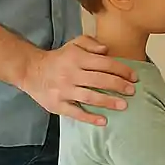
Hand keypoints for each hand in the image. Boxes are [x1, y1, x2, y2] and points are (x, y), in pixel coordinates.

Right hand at [21, 36, 136, 125]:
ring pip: (90, 97)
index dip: (122, 70)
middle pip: (100, 80)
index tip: (134, 77)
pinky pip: (76, 112)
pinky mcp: (57, 105)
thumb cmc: (59, 58)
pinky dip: (90, 118)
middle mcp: (71, 74)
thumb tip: (107, 49)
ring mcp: (63, 91)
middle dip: (119, 86)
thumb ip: (91, 43)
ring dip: (108, 102)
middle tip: (133, 91)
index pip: (105, 63)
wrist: (31, 70)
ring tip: (124, 105)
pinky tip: (104, 121)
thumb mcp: (74, 44)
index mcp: (77, 58)